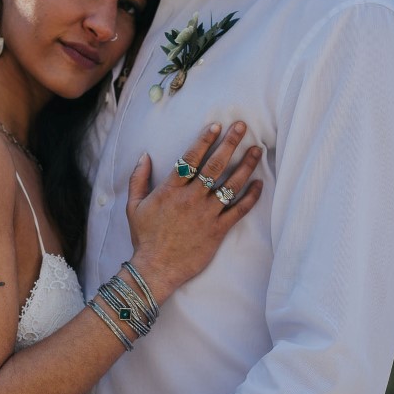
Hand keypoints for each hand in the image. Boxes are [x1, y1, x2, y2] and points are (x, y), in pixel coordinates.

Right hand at [127, 121, 262, 301]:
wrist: (156, 268)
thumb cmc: (144, 237)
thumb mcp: (133, 206)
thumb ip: (138, 179)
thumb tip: (144, 156)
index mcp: (171, 190)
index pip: (190, 158)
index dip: (205, 140)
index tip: (216, 126)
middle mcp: (191, 199)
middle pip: (214, 165)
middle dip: (230, 143)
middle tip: (242, 127)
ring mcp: (206, 214)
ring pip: (231, 184)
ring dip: (246, 165)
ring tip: (257, 150)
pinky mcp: (217, 230)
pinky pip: (239, 211)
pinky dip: (251, 197)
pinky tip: (259, 184)